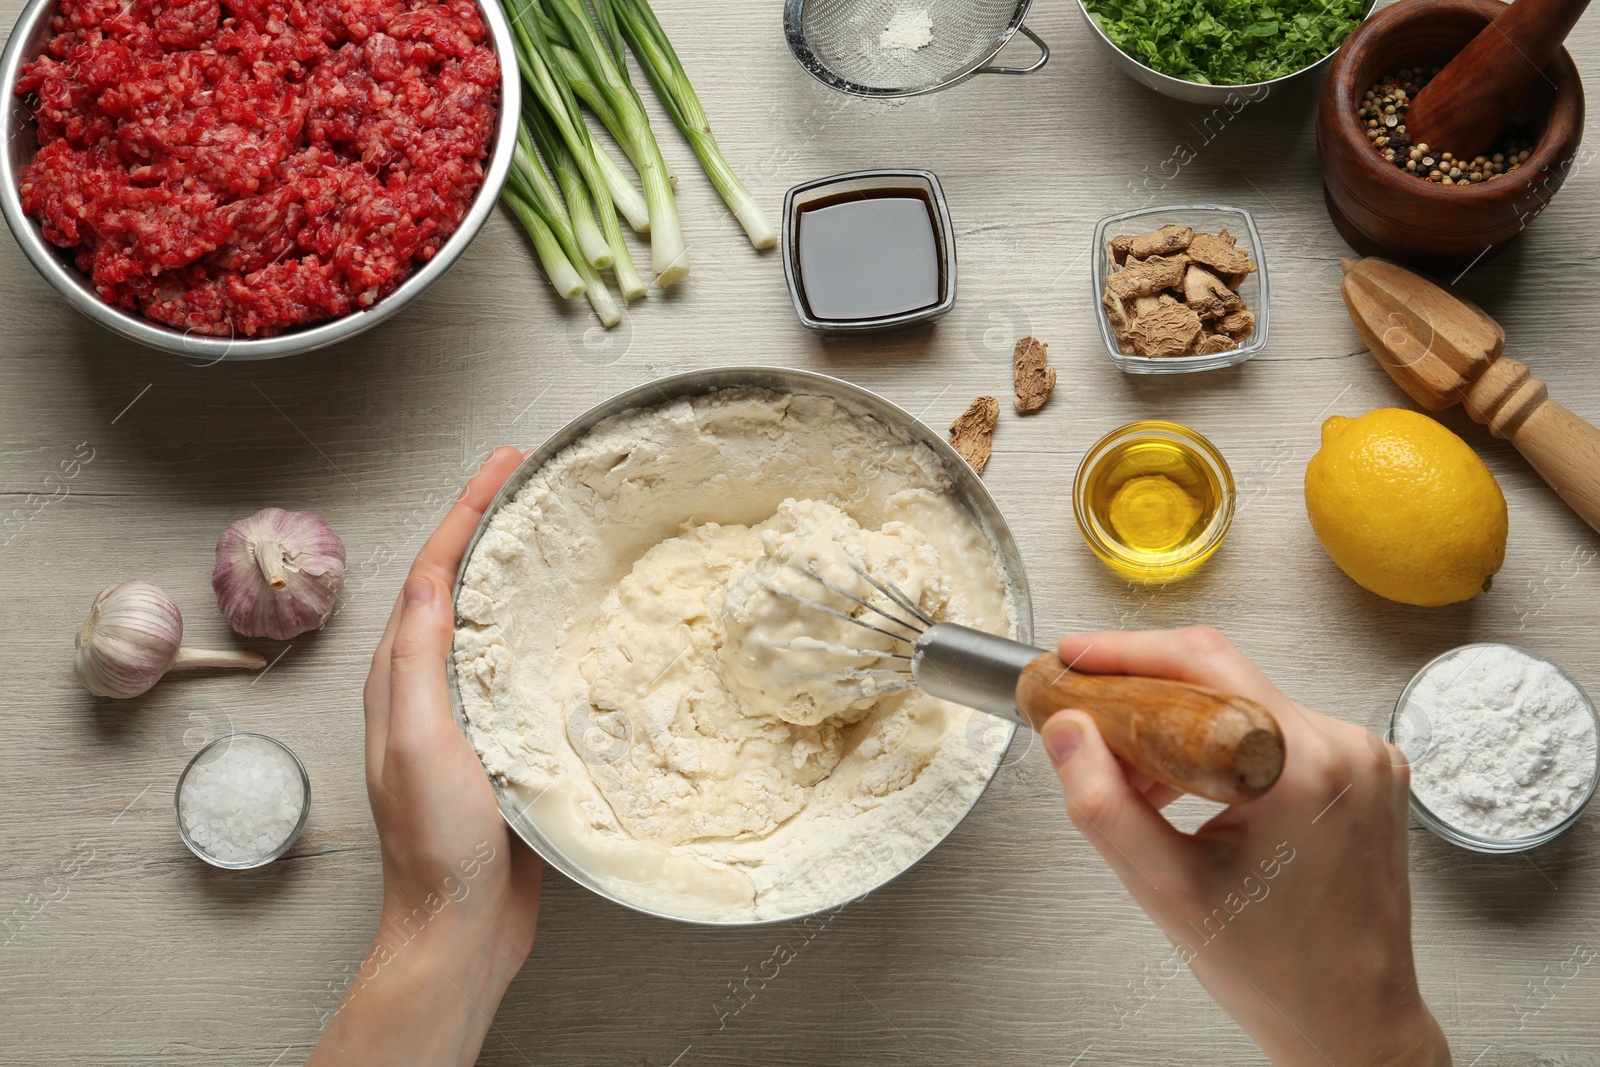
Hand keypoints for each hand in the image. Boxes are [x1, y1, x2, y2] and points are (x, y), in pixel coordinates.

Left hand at [309, 447, 539, 1066]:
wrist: (461, 926)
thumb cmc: (437, 844)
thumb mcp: (419, 742)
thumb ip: (418, 661)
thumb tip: (428, 574)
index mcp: (401, 677)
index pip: (432, 569)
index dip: (468, 509)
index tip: (505, 462)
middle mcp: (427, 685)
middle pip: (458, 581)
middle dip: (491, 522)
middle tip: (533, 478)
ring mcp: (464, 712)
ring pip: (489, 618)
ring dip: (517, 567)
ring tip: (556, 529)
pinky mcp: (500, 738)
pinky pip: (518, 661)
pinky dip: (541, 623)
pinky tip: (572, 619)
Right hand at [1041, 627, 1449, 1066]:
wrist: (1351, 1023)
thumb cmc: (1278, 972)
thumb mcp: (1165, 889)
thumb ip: (1102, 805)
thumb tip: (1067, 732)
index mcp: (1304, 767)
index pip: (1204, 663)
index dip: (1126, 653)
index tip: (1076, 659)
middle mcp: (1347, 748)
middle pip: (1223, 679)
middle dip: (1147, 701)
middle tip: (1094, 730)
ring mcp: (1365, 758)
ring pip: (1248, 705)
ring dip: (1185, 730)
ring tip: (1143, 786)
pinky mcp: (1368, 772)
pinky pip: (1279, 730)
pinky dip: (1226, 749)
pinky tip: (1194, 793)